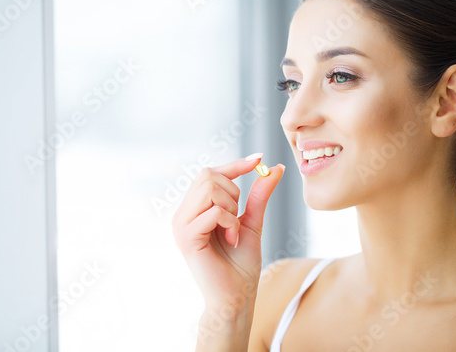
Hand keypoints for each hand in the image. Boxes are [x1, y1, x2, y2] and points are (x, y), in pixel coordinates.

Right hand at [172, 155, 284, 311]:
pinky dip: (230, 222)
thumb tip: (274, 168)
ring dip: (231, 208)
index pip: (209, 173)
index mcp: (194, 209)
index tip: (259, 158)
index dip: (235, 164)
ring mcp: (181, 224)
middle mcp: (182, 213)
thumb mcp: (252, 222)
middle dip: (233, 192)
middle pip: (208, 175)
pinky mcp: (186, 237)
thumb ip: (259, 195)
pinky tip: (231, 239)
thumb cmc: (240, 264)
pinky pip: (213, 211)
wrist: (236, 297)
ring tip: (233, 230)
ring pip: (209, 189)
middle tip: (237, 218)